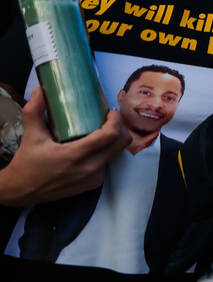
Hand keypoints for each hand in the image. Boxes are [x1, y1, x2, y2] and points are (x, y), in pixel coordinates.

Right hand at [0, 87, 130, 206]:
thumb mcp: (31, 136)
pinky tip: (96, 144)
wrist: (23, 191)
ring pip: (116, 154)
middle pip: (121, 144)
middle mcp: (89, 168)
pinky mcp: (94, 184)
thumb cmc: (27, 163)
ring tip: (103, 128)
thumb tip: (40, 90)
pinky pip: (108, 163)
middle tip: (110, 117)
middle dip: (120, 127)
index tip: (111, 111)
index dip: (116, 120)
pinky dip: (106, 152)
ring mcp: (94, 178)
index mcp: (75, 155)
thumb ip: (34, 111)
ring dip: (114, 140)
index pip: (109, 136)